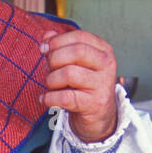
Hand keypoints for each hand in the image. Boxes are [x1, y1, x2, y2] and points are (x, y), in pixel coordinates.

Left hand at [40, 28, 118, 142]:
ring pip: (68, 73)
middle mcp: (107, 64)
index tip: (44, 49)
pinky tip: (45, 99)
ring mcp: (103, 84)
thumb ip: (60, 47)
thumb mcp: (73, 63)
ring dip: (51, 80)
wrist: (99, 116)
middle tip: (49, 70)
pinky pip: (65, 97)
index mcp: (103, 50)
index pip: (79, 36)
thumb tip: (47, 36)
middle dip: (54, 59)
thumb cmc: (82, 86)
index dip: (57, 41)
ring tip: (51, 87)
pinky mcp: (95, 104)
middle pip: (76, 51)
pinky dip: (50, 98)